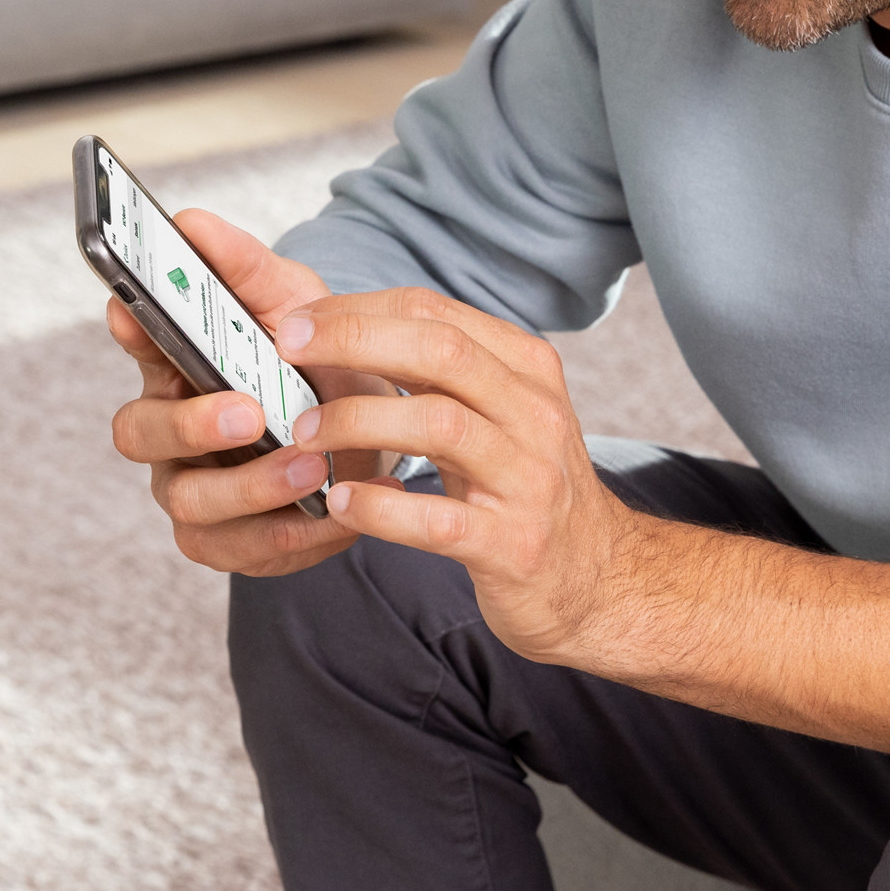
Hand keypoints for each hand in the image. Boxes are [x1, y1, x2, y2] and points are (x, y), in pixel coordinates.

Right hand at [105, 210, 397, 577]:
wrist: (378, 427)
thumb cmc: (320, 358)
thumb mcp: (296, 302)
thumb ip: (246, 266)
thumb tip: (190, 220)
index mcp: (176, 358)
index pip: (132, 337)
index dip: (127, 327)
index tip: (131, 311)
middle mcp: (169, 428)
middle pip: (139, 432)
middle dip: (190, 424)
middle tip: (248, 410)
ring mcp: (194, 487)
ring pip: (190, 502)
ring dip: (252, 486)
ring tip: (313, 465)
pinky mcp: (230, 541)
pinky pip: (242, 550)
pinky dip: (295, 532)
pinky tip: (339, 507)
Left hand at [273, 287, 637, 667]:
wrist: (600, 580)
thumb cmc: (525, 485)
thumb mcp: (500, 413)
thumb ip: (441, 371)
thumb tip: (340, 330)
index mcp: (527, 367)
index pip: (435, 313)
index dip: (359, 310)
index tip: (297, 321)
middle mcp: (535, 413)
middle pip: (441, 351)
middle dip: (355, 340)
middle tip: (289, 349)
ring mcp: (530, 479)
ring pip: (440, 423)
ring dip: (359, 421)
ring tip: (305, 433)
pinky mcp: (514, 545)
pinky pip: (438, 518)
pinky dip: (380, 507)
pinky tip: (340, 502)